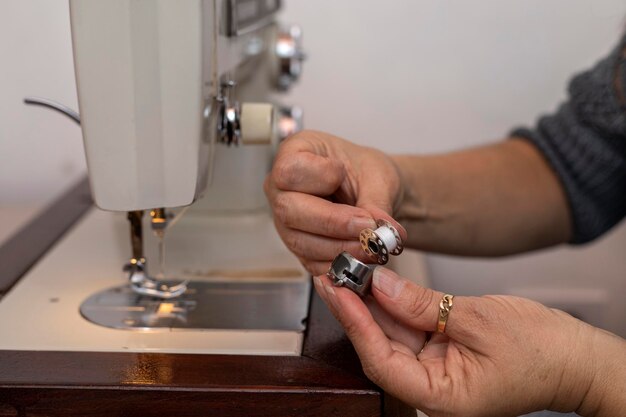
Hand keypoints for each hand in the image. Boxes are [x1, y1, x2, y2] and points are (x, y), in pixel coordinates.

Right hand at [264, 130, 406, 274]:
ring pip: (301, 242)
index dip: (318, 177)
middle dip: (334, 223)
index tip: (342, 175)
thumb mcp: (378, 177)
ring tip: (372, 246)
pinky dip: (340, 263)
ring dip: (341, 248)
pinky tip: (363, 258)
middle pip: (290, 210)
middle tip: (368, 227)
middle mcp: (281, 189)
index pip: (289, 171)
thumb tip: (381, 232)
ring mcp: (286, 221)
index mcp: (294, 154)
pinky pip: (312, 263)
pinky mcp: (299, 247)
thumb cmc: (366, 172)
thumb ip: (377, 202)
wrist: (372, 193)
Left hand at [313, 268, 622, 416]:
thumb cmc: (541, 351)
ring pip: (391, 334)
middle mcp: (431, 387)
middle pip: (380, 347)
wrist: (573, 356)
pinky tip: (378, 282)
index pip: (381, 361)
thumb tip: (380, 285)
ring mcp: (434, 370)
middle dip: (357, 309)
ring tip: (351, 271)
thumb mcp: (478, 319)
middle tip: (336, 272)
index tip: (338, 290)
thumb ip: (423, 304)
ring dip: (371, 303)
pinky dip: (393, 304)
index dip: (356, 324)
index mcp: (440, 397)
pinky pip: (408, 328)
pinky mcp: (439, 351)